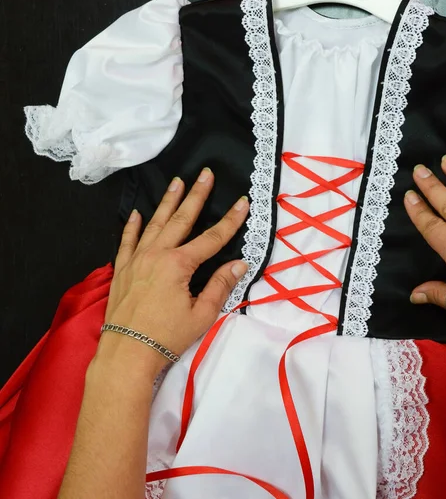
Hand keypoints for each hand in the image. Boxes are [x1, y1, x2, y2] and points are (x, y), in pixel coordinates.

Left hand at [97, 168, 248, 376]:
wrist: (127, 352)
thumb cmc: (167, 336)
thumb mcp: (202, 314)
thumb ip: (220, 286)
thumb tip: (240, 264)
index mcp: (179, 265)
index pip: (211, 238)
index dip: (230, 220)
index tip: (243, 202)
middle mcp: (157, 254)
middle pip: (181, 220)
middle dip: (196, 196)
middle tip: (205, 174)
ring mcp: (136, 259)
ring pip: (155, 223)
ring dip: (168, 201)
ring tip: (177, 182)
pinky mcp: (122, 269)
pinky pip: (127, 240)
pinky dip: (133, 225)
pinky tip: (138, 212)